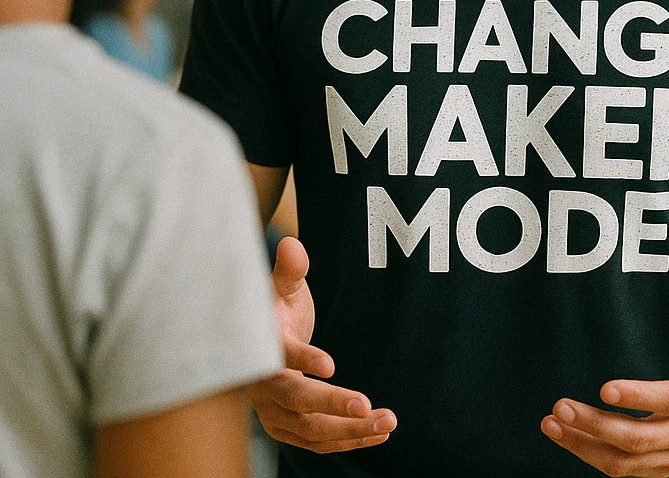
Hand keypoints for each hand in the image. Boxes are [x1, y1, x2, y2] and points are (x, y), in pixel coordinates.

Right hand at [251, 236, 396, 452]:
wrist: (262, 345)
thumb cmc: (277, 310)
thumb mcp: (283, 287)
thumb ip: (289, 269)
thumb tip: (292, 244)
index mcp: (262, 350)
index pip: (279, 358)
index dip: (303, 361)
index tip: (331, 364)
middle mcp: (263, 388)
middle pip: (297, 402)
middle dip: (333, 406)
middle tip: (369, 406)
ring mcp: (273, 414)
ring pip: (311, 431)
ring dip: (350, 430)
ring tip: (388, 422)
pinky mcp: (287, 429)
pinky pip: (318, 442)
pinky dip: (348, 440)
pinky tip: (379, 433)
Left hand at [541, 256, 668, 477]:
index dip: (640, 397)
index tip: (604, 387)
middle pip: (642, 438)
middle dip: (598, 425)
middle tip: (560, 405)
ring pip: (627, 461)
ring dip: (585, 445)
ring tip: (551, 422)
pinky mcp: (660, 465)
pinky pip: (623, 469)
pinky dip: (590, 455)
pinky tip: (565, 435)